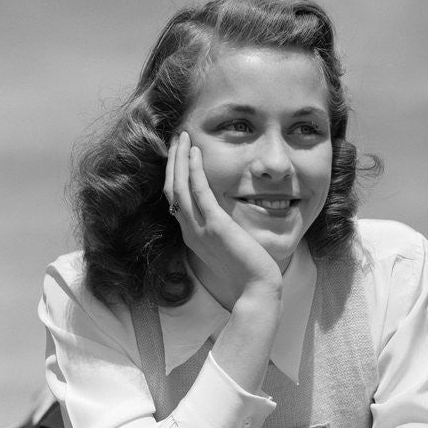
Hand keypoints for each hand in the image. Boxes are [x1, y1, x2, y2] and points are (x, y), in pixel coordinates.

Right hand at [164, 132, 281, 302]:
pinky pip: (199, 193)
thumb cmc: (248, 273)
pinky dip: (194, 171)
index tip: (179, 155)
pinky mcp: (215, 226)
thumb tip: (226, 220)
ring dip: (179, 159)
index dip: (174, 175)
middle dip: (172, 162)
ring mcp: (200, 229)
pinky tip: (195, 153)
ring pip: (179, 187)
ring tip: (183, 137)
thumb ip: (222, 232)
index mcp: (192, 236)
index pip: (176, 199)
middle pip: (172, 189)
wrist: (256, 290)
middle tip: (176, 138)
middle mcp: (190, 231)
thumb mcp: (229, 248)